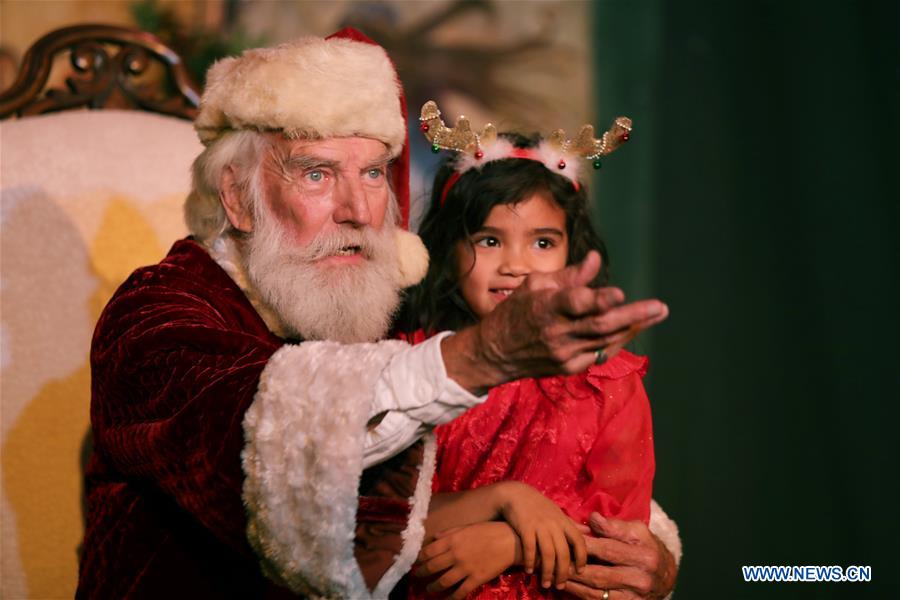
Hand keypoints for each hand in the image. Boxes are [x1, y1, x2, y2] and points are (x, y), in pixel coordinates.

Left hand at [414, 521, 520, 598]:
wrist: (509, 541)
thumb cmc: (488, 531)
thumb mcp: (466, 527)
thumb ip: (449, 533)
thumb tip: (434, 537)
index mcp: (452, 540)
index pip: (428, 551)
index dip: (420, 558)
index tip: (416, 562)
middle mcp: (455, 554)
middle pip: (432, 567)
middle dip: (422, 574)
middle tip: (417, 577)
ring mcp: (465, 568)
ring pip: (443, 582)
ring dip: (433, 588)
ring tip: (429, 590)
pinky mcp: (476, 579)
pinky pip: (460, 592)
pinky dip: (451, 598)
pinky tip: (447, 599)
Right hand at [443, 251, 667, 392]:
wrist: (494, 354)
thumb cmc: (516, 312)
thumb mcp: (535, 286)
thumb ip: (569, 276)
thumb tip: (596, 259)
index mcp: (545, 307)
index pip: (575, 303)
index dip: (597, 299)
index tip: (618, 293)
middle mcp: (556, 333)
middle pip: (600, 325)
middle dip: (633, 315)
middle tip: (659, 306)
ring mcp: (564, 354)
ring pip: (606, 340)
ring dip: (633, 326)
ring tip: (656, 313)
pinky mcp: (568, 368)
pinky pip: (600, 352)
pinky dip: (617, 339)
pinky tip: (632, 328)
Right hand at [496, 481, 586, 589]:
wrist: (516, 493)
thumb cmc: (538, 506)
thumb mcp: (557, 512)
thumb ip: (570, 525)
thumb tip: (588, 533)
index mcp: (564, 521)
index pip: (578, 541)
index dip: (581, 557)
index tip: (580, 571)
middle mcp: (554, 524)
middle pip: (563, 552)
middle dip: (562, 572)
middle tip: (560, 585)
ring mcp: (539, 526)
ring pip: (547, 554)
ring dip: (547, 572)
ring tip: (545, 584)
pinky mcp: (525, 527)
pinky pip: (530, 549)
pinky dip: (530, 562)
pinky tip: (529, 571)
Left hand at [563, 513, 676, 599]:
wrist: (665, 576)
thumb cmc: (647, 547)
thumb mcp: (637, 531)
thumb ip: (614, 526)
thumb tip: (592, 518)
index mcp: (644, 556)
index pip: (607, 550)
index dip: (583, 544)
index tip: (564, 539)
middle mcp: (640, 579)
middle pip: (599, 575)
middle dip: (573, 568)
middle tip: (554, 560)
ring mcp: (634, 597)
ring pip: (596, 593)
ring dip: (573, 585)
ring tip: (555, 575)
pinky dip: (581, 595)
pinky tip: (568, 587)